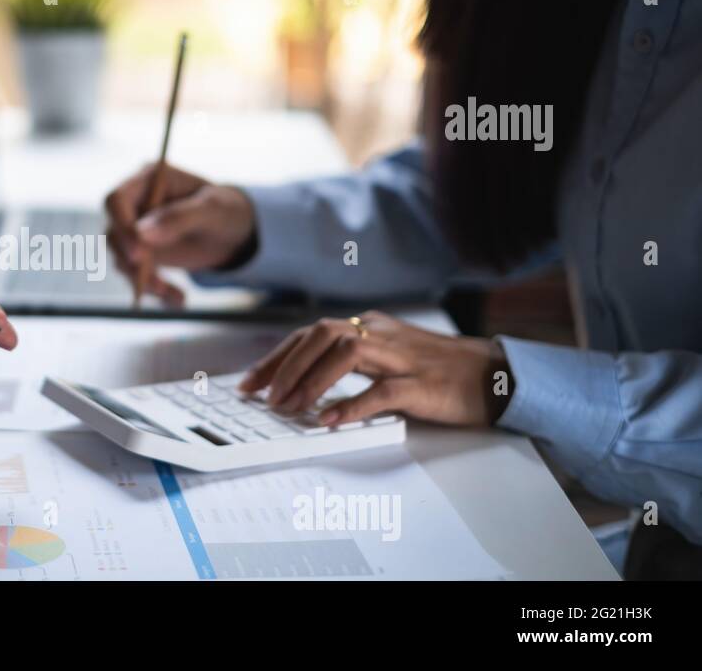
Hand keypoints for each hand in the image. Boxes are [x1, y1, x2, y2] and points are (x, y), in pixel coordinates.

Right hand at [104, 162, 255, 305]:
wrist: (235, 234)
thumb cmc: (226, 210)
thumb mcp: (212, 210)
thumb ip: (179, 218)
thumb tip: (142, 234)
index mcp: (148, 180)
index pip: (116, 200)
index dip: (121, 225)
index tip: (137, 254)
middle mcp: (136, 204)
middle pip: (114, 234)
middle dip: (133, 263)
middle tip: (158, 285)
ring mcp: (136, 230)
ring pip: (122, 259)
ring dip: (144, 281)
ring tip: (175, 296)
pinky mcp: (142, 254)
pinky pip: (136, 275)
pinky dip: (154, 291)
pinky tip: (178, 300)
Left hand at [238, 311, 509, 426]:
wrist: (497, 375)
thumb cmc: (438, 372)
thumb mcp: (387, 359)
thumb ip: (350, 365)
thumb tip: (302, 385)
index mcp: (369, 327)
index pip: (311, 334)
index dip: (277, 357)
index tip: (250, 383)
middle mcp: (381, 334)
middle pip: (321, 335)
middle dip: (285, 366)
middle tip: (263, 397)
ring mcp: (403, 356)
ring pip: (345, 352)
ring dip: (311, 380)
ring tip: (289, 407)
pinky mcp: (422, 383)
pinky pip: (382, 391)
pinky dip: (352, 405)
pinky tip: (329, 420)